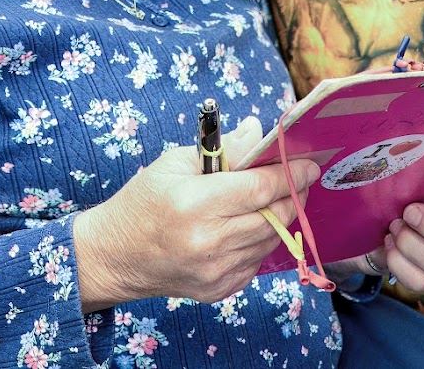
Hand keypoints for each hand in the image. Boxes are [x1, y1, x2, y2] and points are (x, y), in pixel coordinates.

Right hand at [74, 116, 319, 308]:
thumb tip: (259, 132)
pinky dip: (259, 242)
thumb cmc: (143, 202)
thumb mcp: (175, 163)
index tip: (309, 164)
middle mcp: (208, 242)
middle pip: (273, 217)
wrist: (114, 256)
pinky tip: (244, 227)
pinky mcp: (218, 290)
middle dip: (291, 195)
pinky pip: (256, 263)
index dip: (290, 174)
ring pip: (270, 241)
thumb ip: (224, 150)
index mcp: (194, 204)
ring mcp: (215, 272)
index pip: (259, 188)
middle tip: (298, 178)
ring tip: (270, 200)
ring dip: (278, 218)